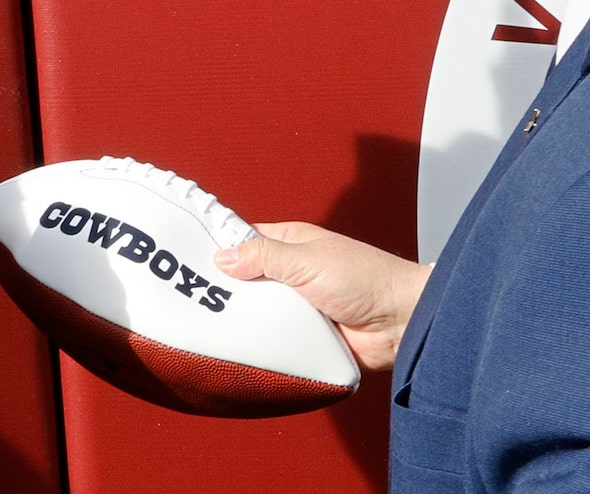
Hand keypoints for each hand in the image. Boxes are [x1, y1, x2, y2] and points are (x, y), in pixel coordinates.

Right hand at [213, 221, 430, 373]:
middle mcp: (293, 273)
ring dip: (244, 319)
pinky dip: (262, 343)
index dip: (221, 247)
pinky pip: (275, 339)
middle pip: (248, 280)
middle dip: (227, 289)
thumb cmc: (365, 278)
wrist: (400, 322)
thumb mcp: (307, 260)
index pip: (247, 241)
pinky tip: (240, 348)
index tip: (188, 257)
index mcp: (293, 243)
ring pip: (258, 312)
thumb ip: (264, 258)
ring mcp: (299, 305)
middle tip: (192, 300)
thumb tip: (223, 255)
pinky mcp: (305, 335)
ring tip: (209, 327)